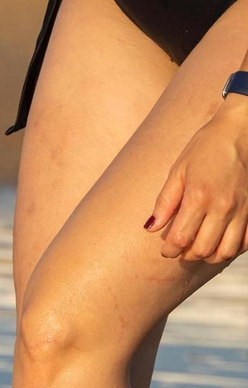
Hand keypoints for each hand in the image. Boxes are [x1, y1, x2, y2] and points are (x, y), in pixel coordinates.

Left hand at [146, 98, 247, 263]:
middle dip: (187, 256)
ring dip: (210, 256)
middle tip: (181, 250)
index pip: (180, 239)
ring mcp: (242, 209)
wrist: (241, 131)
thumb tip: (150, 228)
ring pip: (227, 250)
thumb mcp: (178, 171)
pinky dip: (233, 248)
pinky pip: (247, 241)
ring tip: (200, 249)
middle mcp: (222, 206)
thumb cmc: (206, 148)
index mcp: (199, 197)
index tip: (165, 250)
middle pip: (203, 249)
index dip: (169, 250)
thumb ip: (165, 202)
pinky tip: (222, 241)